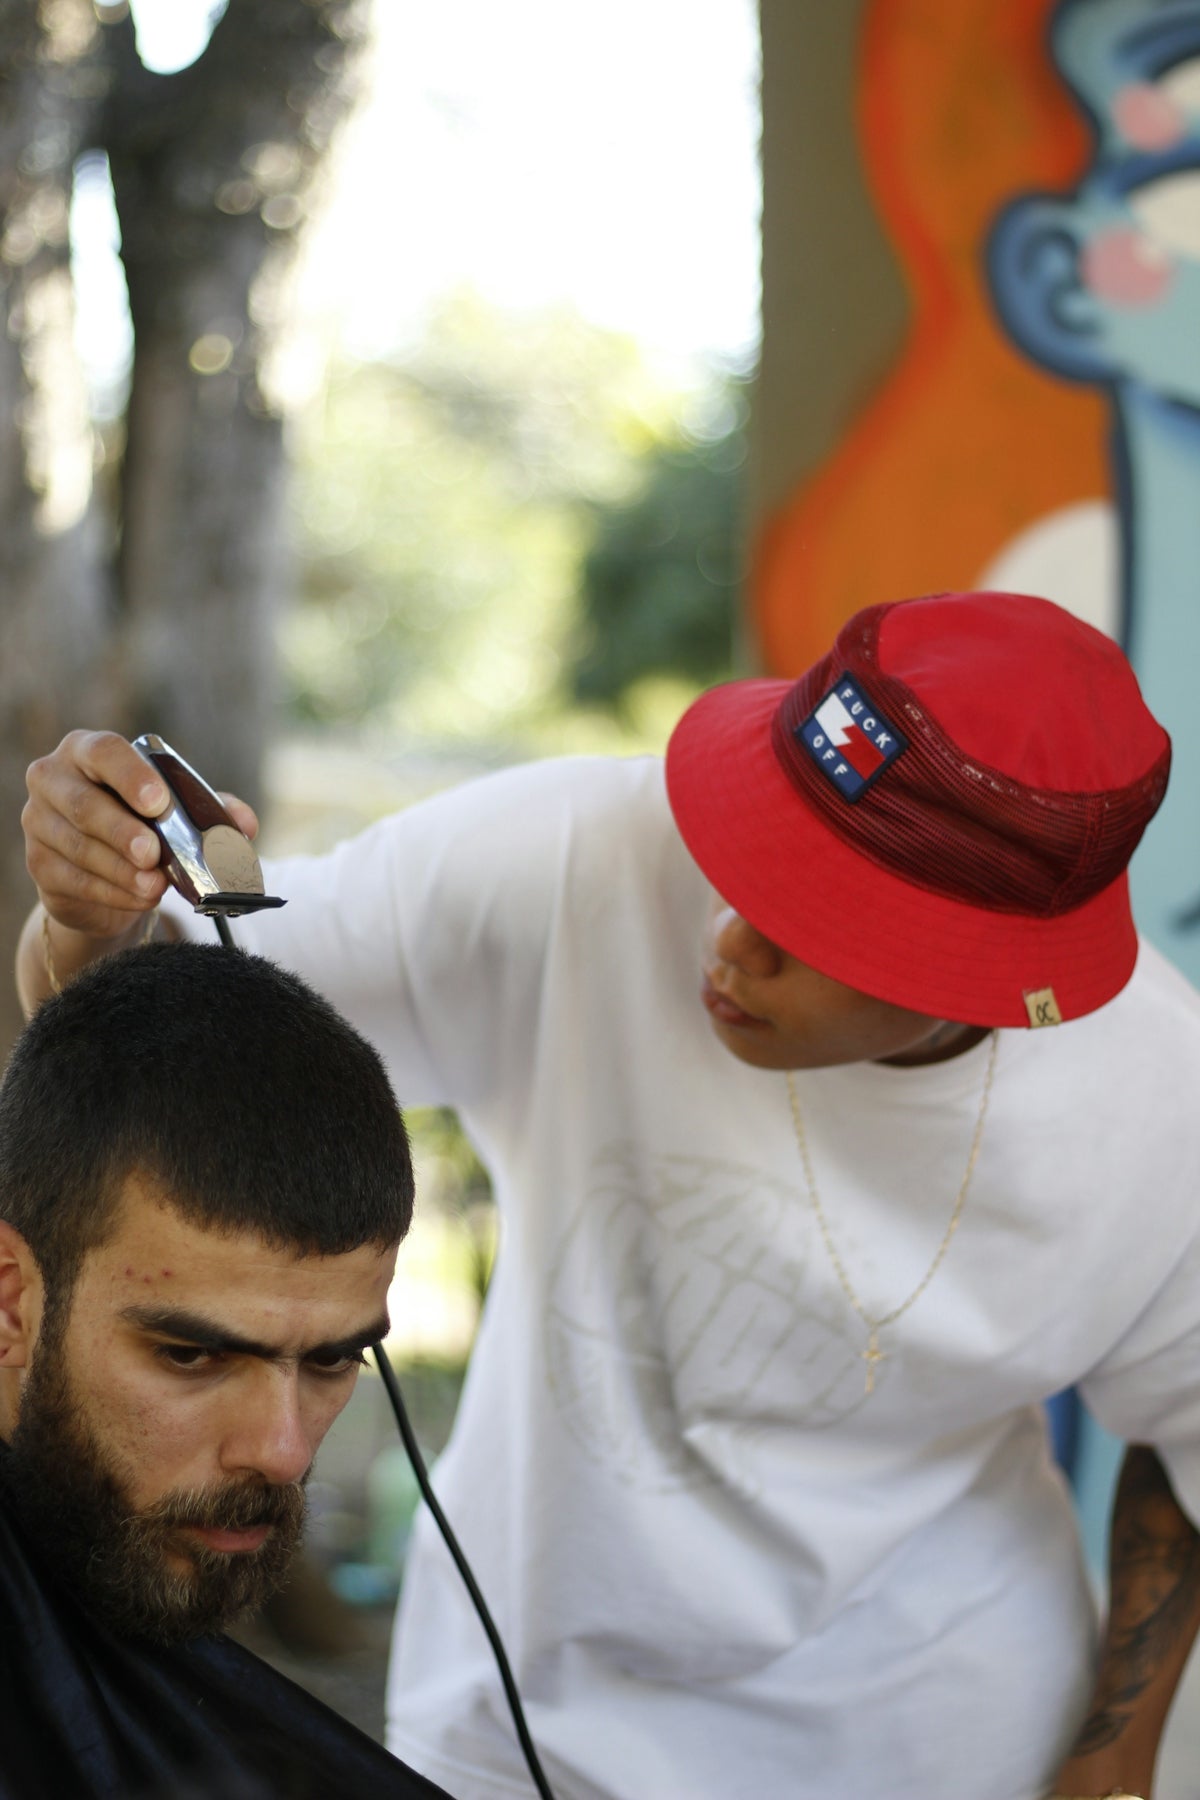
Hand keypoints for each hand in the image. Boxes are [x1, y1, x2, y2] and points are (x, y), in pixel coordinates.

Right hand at [23, 729, 258, 940]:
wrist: (104, 869)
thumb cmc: (142, 823)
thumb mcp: (177, 811)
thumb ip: (212, 811)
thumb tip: (246, 824)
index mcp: (87, 751)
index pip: (103, 751)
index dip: (130, 776)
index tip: (159, 802)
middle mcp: (53, 780)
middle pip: (85, 805)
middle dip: (124, 831)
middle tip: (154, 854)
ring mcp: (39, 823)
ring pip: (80, 848)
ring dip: (122, 871)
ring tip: (156, 886)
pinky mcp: (39, 865)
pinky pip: (76, 882)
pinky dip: (114, 893)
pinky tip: (141, 898)